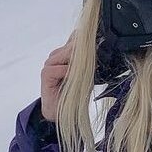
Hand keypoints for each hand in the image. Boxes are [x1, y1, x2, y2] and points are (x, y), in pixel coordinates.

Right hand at [40, 0, 99, 121]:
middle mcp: (58, 56)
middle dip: (83, 52)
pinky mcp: (46, 74)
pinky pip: (57, 68)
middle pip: (71, 45)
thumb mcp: (89, 75)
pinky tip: (72, 78)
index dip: (86, 41)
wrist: (63, 114)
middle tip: (95, 59)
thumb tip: (105, 47)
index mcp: (67, 53)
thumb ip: (93, 61)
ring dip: (75, 62)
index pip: (76, 38)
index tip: (99, 44)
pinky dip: (66, 72)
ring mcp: (50, 64)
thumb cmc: (77, 93)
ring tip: (85, 71)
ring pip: (64, 54)